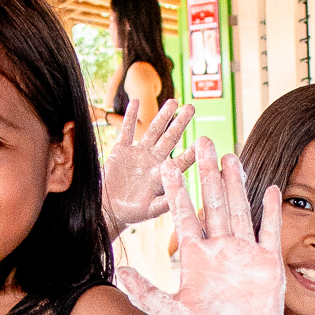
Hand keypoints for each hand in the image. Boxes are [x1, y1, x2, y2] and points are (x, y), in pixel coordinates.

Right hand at [102, 97, 196, 232]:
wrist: (109, 210)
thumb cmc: (132, 213)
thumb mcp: (150, 210)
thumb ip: (166, 202)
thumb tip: (184, 192)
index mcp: (163, 174)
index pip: (181, 160)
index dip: (192, 151)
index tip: (204, 141)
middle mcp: (154, 161)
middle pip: (170, 138)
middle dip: (180, 123)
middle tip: (191, 107)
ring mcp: (139, 154)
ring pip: (152, 131)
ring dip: (162, 116)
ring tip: (173, 102)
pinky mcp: (121, 151)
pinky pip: (126, 131)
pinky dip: (129, 117)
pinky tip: (135, 102)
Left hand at [116, 137, 283, 314]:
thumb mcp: (172, 314)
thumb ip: (146, 294)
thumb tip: (119, 276)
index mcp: (196, 256)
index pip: (184, 215)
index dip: (176, 190)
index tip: (167, 164)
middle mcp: (219, 249)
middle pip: (214, 202)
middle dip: (207, 172)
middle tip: (203, 139)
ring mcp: (244, 254)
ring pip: (240, 209)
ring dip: (236, 183)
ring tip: (230, 155)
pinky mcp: (267, 263)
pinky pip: (269, 232)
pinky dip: (271, 211)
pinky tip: (271, 189)